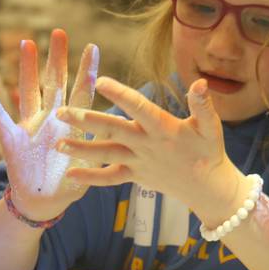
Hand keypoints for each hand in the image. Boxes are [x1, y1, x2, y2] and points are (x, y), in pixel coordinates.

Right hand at [0, 28, 99, 220]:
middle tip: (60, 32)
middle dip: (57, 58)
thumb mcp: (93, 163)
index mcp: (72, 124)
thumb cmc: (71, 181)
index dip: (87, 71)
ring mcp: (30, 127)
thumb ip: (103, 145)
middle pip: (55, 83)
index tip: (93, 46)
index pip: (82, 92)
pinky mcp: (12, 141)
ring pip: (29, 92)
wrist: (44, 202)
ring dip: (28, 69)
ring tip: (27, 42)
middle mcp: (51, 119)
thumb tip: (122, 128)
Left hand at [55, 77, 242, 215]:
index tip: (101, 81)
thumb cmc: (208, 151)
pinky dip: (91, 178)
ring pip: (106, 154)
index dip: (121, 95)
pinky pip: (110, 178)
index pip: (139, 108)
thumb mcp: (211, 126)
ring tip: (57, 144)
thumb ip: (203, 104)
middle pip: (113, 130)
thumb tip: (201, 82)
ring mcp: (139, 162)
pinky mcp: (136, 176)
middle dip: (86, 121)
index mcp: (164, 128)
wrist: (207, 188)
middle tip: (61, 112)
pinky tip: (70, 174)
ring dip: (81, 149)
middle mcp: (147, 145)